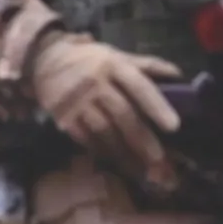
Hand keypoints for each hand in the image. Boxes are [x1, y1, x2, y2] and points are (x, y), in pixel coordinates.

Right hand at [27, 32, 181, 187]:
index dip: (157, 106)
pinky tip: (114, 160)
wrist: (43, 59)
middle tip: (159, 159)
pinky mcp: (64, 116)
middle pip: (123, 114)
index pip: (139, 86)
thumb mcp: (115, 55)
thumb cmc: (87, 59)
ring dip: (123, 151)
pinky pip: (85, 137)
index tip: (174, 126)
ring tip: (140, 168)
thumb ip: (146, 65)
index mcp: (113, 65)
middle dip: (142, 139)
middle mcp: (96, 83)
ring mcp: (78, 101)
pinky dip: (101, 150)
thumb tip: (178, 75)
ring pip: (104, 130)